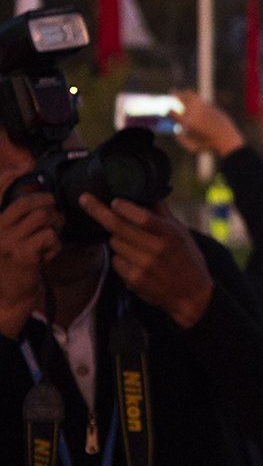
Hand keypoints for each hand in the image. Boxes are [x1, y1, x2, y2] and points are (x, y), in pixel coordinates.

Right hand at [0, 166, 61, 338]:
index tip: (26, 166)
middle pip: (26, 202)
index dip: (10, 174)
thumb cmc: (14, 267)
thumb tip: (40, 198)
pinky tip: (48, 254)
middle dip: (47, 204)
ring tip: (52, 236)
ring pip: (41, 217)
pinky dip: (55, 244)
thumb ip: (19, 220)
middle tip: (53, 215)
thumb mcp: (11, 239)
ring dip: (54, 225)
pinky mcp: (20, 253)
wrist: (8, 299)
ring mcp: (5, 240)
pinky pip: (48, 236)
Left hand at [78, 195, 213, 327]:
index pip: (142, 217)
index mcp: (170, 234)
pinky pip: (115, 260)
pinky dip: (120, 258)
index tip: (113, 201)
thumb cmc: (187, 259)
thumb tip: (146, 192)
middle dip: (98, 211)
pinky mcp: (134, 279)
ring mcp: (143, 265)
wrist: (192, 295)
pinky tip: (135, 261)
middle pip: (118, 227)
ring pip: (114, 243)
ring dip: (118, 239)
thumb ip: (163, 214)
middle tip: (84, 199)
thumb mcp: (182, 233)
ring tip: (134, 244)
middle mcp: (156, 249)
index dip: (124, 208)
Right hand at [170, 89, 244, 156]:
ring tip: (181, 92)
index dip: (169, 111)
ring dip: (185, 93)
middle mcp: (195, 112)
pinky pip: (201, 100)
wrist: (228, 141)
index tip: (169, 110)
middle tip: (173, 93)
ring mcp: (205, 107)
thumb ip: (182, 140)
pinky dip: (195, 99)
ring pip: (191, 95)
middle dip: (176, 95)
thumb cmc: (209, 146)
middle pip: (181, 98)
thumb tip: (177, 132)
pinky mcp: (212, 106)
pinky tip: (193, 100)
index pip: (173, 113)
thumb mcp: (192, 147)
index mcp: (188, 122)